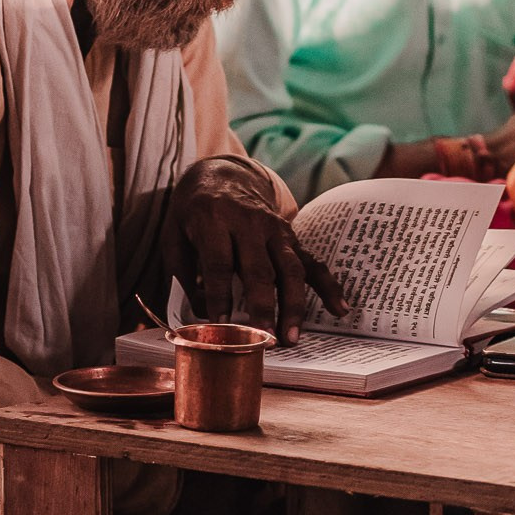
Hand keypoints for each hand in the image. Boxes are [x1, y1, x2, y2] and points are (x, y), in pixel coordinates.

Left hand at [169, 157, 345, 340]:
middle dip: (263, 307)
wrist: (222, 175)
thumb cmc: (193, 213)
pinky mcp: (291, 237)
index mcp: (214, 218)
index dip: (219, 296)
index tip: (219, 324)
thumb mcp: (174, 236)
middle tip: (263, 339)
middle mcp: (249, 222)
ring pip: (290, 269)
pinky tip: (340, 309)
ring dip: (293, 306)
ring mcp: (275, 229)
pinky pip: (313, 262)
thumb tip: (203, 315)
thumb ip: (183, 274)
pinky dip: (328, 286)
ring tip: (292, 338)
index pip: (219, 263)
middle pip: (260, 270)